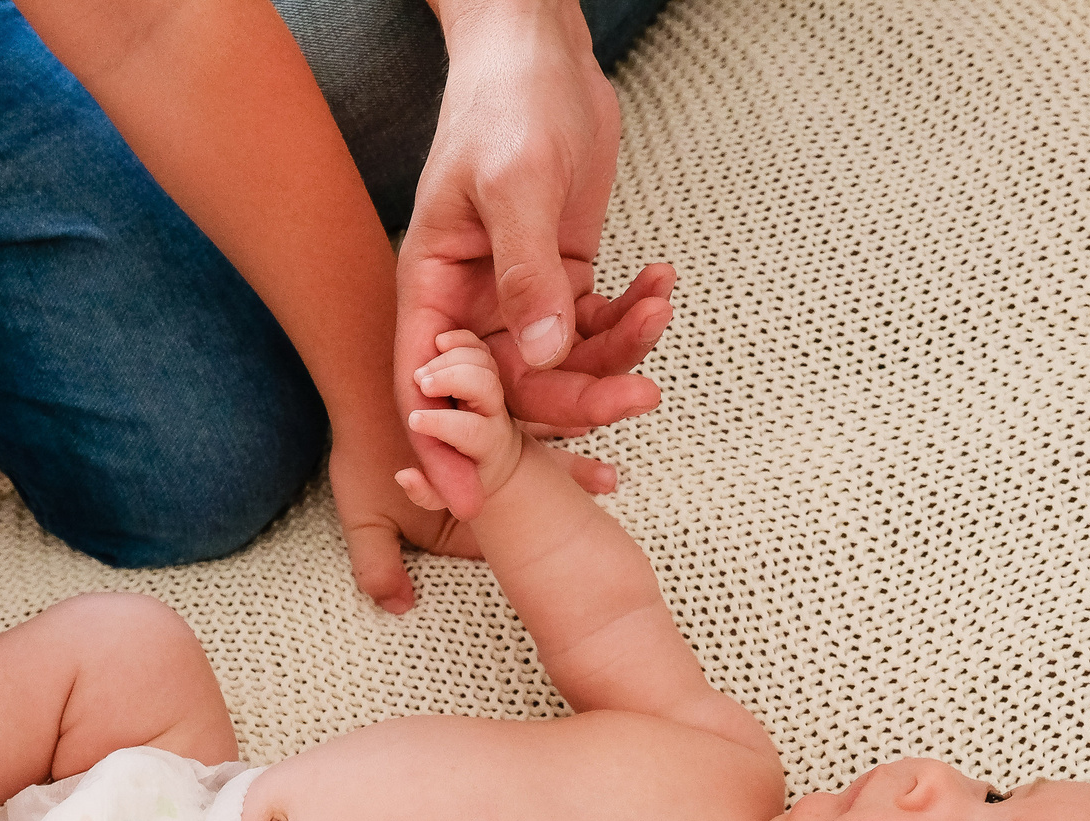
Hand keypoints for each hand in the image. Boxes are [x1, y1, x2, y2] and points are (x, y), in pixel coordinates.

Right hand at [333, 399, 614, 612]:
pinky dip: (550, 402)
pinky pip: (524, 400)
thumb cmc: (362, 455)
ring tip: (601, 440)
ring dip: (569, 436)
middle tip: (610, 479)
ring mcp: (489, 431)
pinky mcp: (489, 396)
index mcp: (463, 498)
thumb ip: (380, 566)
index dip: (547, 525)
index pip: (514, 519)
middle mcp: (483, 468)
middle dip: (574, 476)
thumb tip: (399, 608)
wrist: (356, 390)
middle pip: (535, 479)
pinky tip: (576, 395)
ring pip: (540, 439)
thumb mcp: (366, 519)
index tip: (588, 508)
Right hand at [397, 0, 675, 514]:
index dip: (447, 446)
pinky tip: (661, 284)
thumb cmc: (505, 105)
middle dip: (576, 401)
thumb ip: (529, 277)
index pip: (428, 387)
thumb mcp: (513, 186)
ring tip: (660, 312)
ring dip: (618, 355)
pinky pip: (596, 328)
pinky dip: (634, 318)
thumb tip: (548, 357)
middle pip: (512, 391)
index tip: (474, 501)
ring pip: (564, 367)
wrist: (540, 51)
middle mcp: (470, 308)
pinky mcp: (561, 283)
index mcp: (430, 291)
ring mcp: (518, 300)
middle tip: (638, 398)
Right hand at [397, 330, 530, 507]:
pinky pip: (480, 345)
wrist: (495, 453)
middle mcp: (492, 412)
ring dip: (452, 359)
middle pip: (483, 387)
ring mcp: (493, 386)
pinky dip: (461, 340)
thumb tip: (404, 477)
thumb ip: (425, 491)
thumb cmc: (463, 475)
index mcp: (484, 443)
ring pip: (482, 363)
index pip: (470, 432)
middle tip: (421, 381)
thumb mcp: (444, 492)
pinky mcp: (489, 365)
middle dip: (452, 380)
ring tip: (424, 367)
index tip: (415, 419)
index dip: (442, 424)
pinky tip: (441, 343)